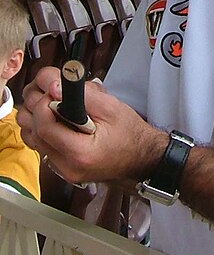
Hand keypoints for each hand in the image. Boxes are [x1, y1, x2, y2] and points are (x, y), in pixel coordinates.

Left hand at [18, 68, 168, 184]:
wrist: (140, 156)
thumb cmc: (130, 133)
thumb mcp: (111, 107)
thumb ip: (83, 96)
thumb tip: (56, 86)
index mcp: (80, 152)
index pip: (44, 126)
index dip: (44, 102)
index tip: (55, 89)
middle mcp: (66, 165)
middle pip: (31, 130)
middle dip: (38, 103)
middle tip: (54, 90)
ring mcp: (61, 169)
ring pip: (30, 137)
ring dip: (37, 115)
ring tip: (56, 102)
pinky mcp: (60, 167)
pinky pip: (39, 144)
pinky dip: (43, 127)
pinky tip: (58, 118)